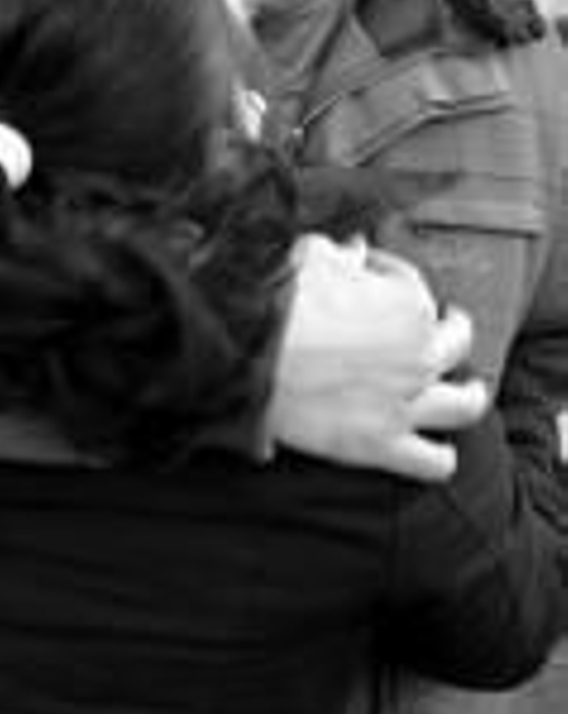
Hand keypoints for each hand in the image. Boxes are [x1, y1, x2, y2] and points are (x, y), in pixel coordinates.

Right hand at [267, 234, 486, 481]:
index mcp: (409, 305)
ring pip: (465, 404)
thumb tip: (352, 252)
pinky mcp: (381, 444)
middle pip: (456, 342)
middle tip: (436, 328)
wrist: (244, 357)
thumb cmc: (274, 305)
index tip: (368, 274)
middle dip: (449, 330)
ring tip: (466, 391)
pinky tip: (436, 451)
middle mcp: (420, 355)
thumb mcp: (310, 258)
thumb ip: (339, 254)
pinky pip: (431, 461)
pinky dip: (437, 458)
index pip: (411, 283)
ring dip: (469, 395)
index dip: (387, 274)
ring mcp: (405, 402)